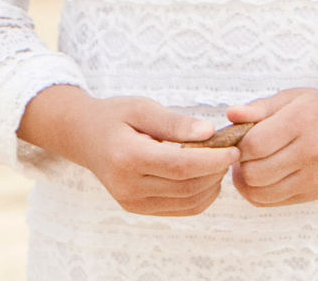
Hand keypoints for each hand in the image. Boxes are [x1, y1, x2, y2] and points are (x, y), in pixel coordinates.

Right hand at [18, 88, 236, 216]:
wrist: (84, 137)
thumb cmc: (115, 116)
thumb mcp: (142, 108)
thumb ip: (175, 123)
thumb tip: (209, 132)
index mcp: (127, 157)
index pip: (180, 166)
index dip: (212, 160)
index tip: (234, 149)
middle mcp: (128, 186)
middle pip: (187, 187)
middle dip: (216, 171)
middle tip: (230, 151)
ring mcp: (132, 202)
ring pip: (188, 202)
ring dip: (211, 185)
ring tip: (217, 161)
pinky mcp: (137, 209)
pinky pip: (180, 209)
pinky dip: (201, 196)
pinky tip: (205, 176)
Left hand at [227, 88, 317, 206]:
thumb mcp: (295, 98)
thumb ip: (260, 107)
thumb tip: (231, 114)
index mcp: (301, 121)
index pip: (253, 145)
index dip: (239, 143)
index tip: (241, 137)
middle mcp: (310, 152)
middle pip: (254, 172)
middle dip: (242, 163)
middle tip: (246, 153)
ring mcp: (314, 178)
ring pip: (260, 192)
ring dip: (248, 181)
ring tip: (254, 164)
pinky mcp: (315, 194)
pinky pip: (272, 202)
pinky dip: (260, 192)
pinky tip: (265, 177)